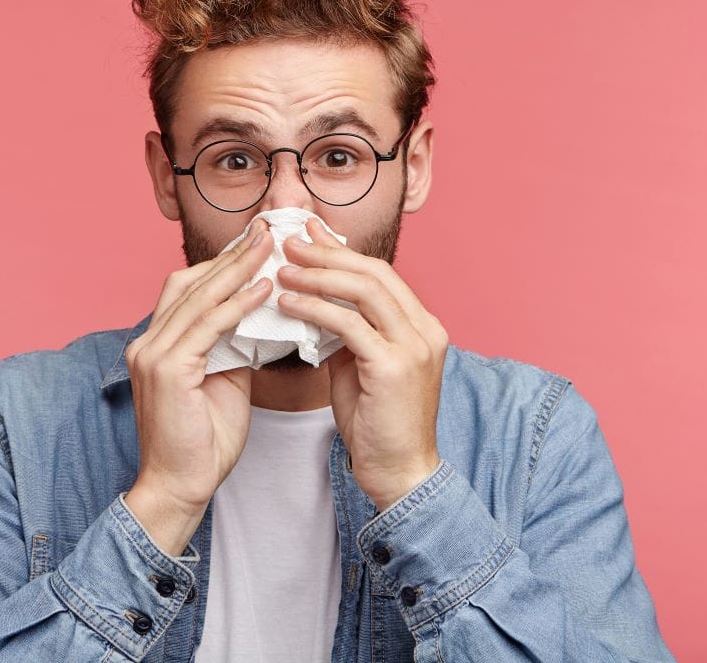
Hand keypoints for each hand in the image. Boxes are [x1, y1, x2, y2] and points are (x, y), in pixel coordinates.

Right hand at [124, 218, 273, 554]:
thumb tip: (261, 315)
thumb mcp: (223, 380)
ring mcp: (152, 353)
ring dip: (239, 268)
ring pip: (199, 297)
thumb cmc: (203, 441)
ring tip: (271, 246)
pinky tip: (264, 289)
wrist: (180, 487)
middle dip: (232, 254)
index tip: (259, 242)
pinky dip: (237, 304)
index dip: (224, 263)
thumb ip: (233, 345)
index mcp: (157, 343)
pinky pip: (208, 326)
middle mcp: (147, 341)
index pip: (190, 288)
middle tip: (268, 229)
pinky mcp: (167, 370)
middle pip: (191, 282)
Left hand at [277, 218, 446, 509]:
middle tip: (289, 242)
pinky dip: (314, 309)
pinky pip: (348, 325)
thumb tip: (316, 299)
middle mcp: (425, 329)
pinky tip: (286, 305)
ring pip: (363, 291)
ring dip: (317, 275)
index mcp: (422, 325)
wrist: (399, 472)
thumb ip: (349, 332)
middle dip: (328, 253)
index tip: (309, 234)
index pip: (380, 274)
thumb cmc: (377, 423)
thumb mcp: (362, 366)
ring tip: (281, 268)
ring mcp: (414, 346)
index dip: (342, 251)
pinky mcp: (393, 366)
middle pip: (374, 273)